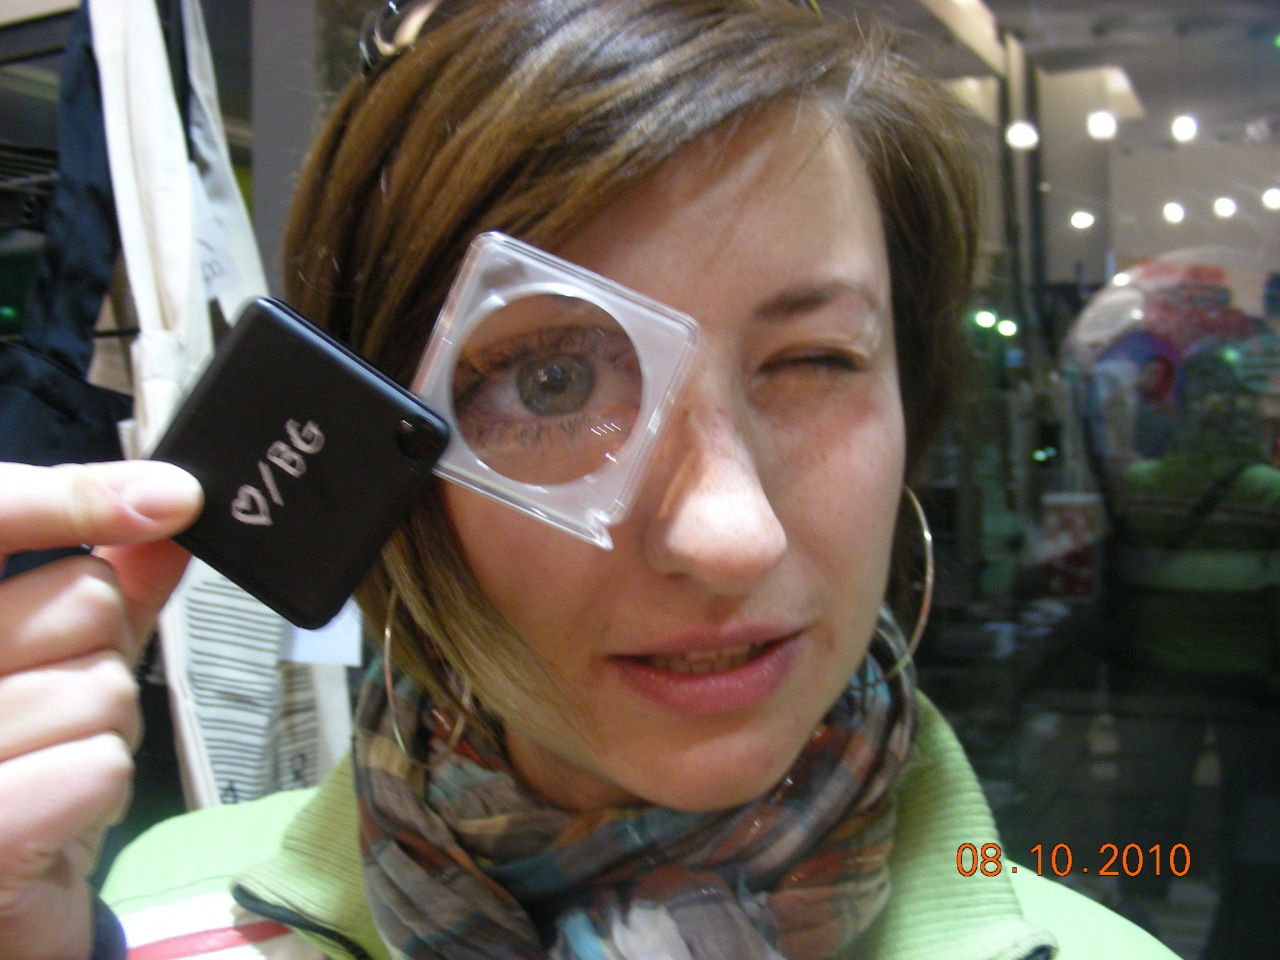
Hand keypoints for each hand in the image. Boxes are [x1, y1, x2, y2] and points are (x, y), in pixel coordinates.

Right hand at [0, 461, 201, 959]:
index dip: (73, 498)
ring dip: (105, 731)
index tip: (170, 497)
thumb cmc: (22, 765)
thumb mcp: (60, 658)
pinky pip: (99, 763)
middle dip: (100, 655)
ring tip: (49, 764)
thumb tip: (168, 512)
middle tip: (53, 710)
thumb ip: (105, 585)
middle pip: (82, 600)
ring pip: (103, 686)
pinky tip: (54, 809)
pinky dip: (101, 786)